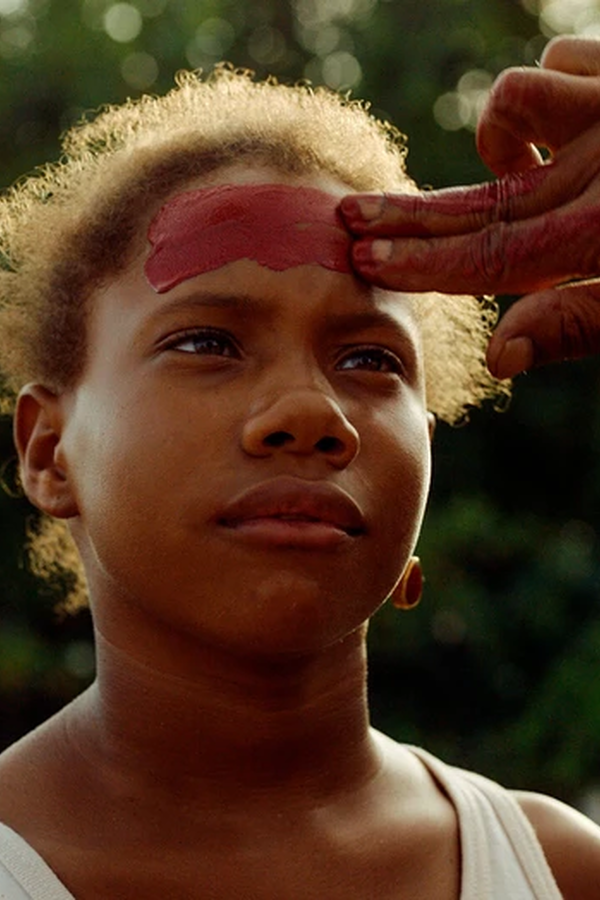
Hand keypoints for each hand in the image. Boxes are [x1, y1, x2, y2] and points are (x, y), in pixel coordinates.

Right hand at [340, 37, 599, 377]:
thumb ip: (582, 323)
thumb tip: (500, 356)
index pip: (494, 256)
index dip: (426, 263)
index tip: (367, 259)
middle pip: (482, 197)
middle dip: (411, 212)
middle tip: (351, 219)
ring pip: (517, 98)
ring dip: (508, 135)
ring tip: (528, 167)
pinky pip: (566, 61)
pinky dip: (561, 89)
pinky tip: (579, 117)